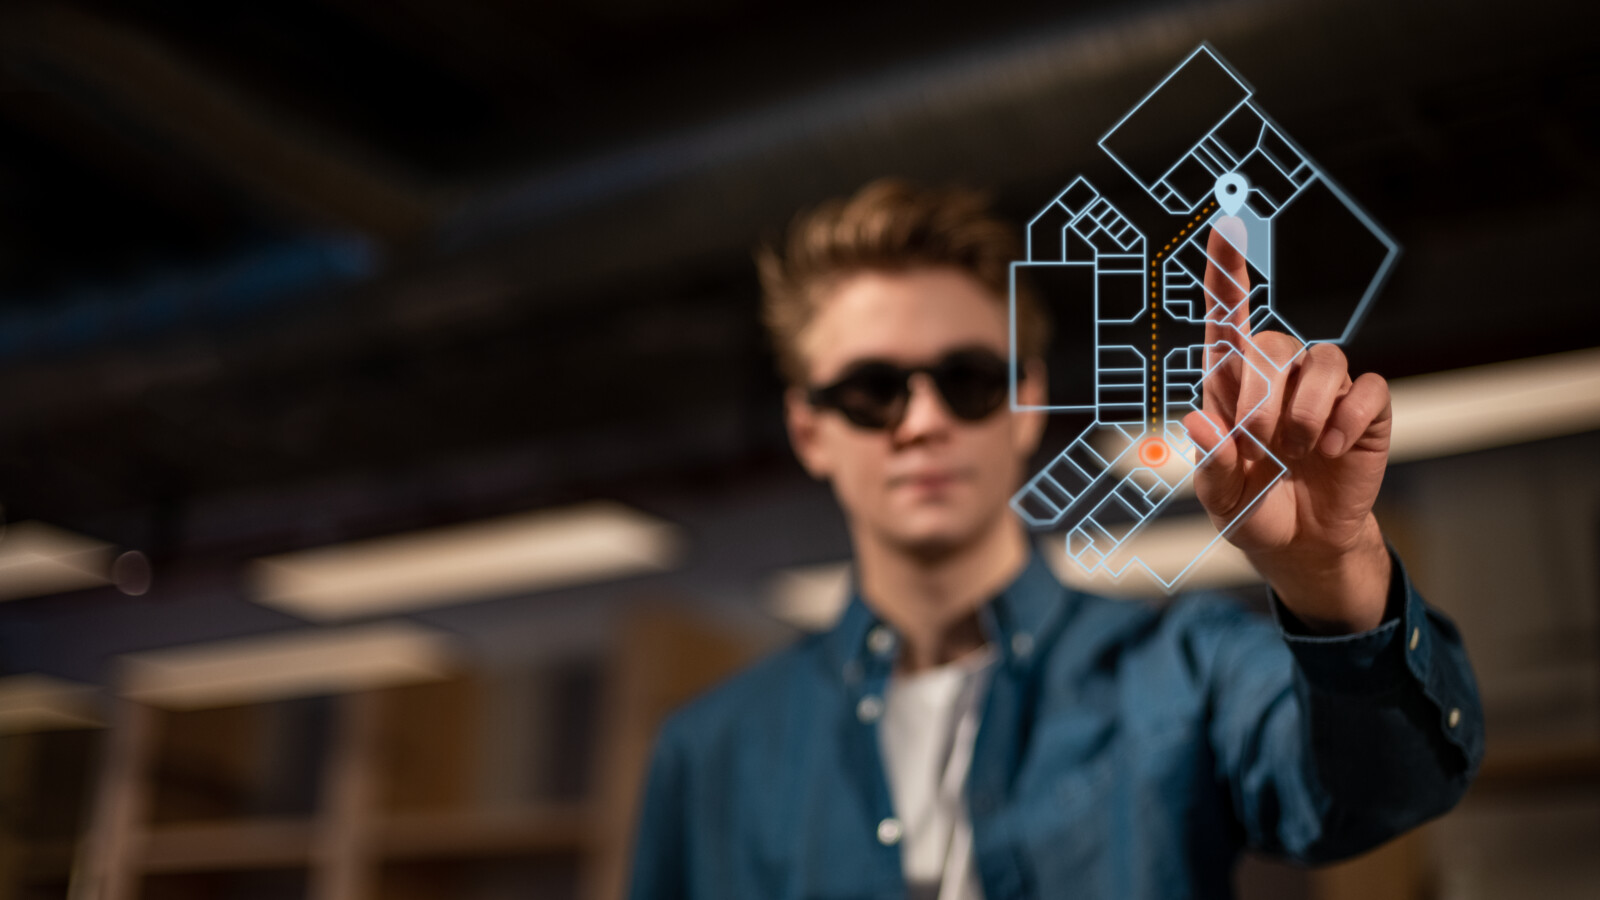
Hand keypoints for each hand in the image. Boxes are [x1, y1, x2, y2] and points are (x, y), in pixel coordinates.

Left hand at [1181, 217, 1391, 632]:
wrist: (1302, 544)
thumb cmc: (1253, 510)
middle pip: (1273, 343)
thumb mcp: (1220, 499)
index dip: (1226, 271)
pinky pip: (1368, 389)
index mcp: (1230, 385)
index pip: (1227, 316)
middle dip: (1262, 398)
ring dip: (1307, 410)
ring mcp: (1324, 389)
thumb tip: (1198, 422)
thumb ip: (1210, 465)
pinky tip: (1332, 452)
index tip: (1225, 227)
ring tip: (1299, 452)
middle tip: (1263, 446)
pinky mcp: (1364, 409)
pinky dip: (1348, 421)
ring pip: (1325, 358)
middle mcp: (1278, 375)